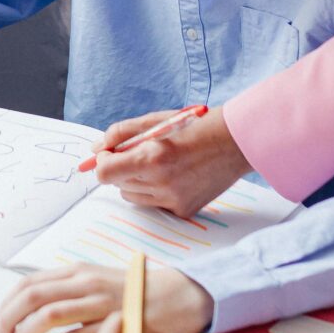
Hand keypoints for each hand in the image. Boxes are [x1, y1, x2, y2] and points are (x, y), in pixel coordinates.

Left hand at [0, 263, 212, 332]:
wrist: (177, 296)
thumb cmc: (134, 294)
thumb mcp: (97, 281)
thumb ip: (68, 290)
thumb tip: (34, 306)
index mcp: (77, 271)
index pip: (29, 283)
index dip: (7, 304)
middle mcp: (85, 282)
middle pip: (32, 296)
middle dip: (8, 319)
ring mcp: (99, 302)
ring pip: (49, 314)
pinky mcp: (113, 324)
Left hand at [89, 106, 250, 215]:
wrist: (236, 143)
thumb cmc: (195, 127)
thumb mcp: (156, 121)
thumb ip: (121, 133)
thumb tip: (97, 148)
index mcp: (152, 157)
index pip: (105, 172)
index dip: (103, 162)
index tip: (111, 153)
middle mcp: (161, 183)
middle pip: (118, 185)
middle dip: (121, 169)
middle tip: (139, 154)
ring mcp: (174, 200)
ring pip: (134, 197)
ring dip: (136, 182)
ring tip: (158, 165)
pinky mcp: (184, 210)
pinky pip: (155, 204)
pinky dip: (156, 192)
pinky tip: (175, 176)